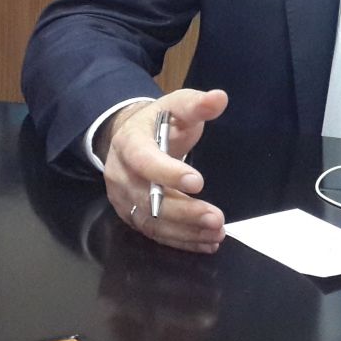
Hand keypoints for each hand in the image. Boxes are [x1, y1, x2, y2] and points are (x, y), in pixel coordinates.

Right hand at [102, 88, 228, 253]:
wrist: (131, 137)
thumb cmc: (159, 122)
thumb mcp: (176, 106)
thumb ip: (196, 104)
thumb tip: (219, 98)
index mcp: (129, 142)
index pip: (144, 160)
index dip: (168, 173)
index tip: (199, 182)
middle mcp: (120, 174)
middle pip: (149, 199)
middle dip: (185, 212)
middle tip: (216, 218)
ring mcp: (123, 198)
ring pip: (152, 222)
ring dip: (185, 231)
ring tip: (216, 233)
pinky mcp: (131, 215)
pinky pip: (154, 234)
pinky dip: (181, 241)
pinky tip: (205, 242)